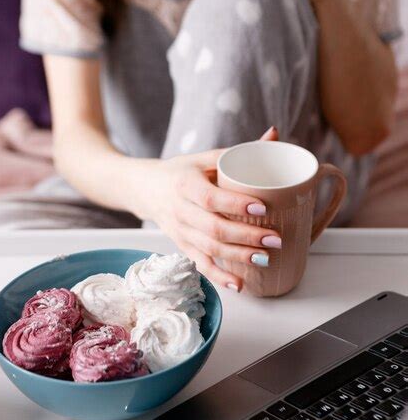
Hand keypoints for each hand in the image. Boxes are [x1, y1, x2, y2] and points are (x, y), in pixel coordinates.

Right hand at [145, 127, 280, 291]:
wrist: (145, 190)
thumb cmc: (181, 172)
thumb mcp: (204, 157)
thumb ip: (239, 151)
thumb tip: (274, 135)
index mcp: (185, 184)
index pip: (210, 197)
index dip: (236, 204)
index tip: (262, 206)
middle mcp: (180, 210)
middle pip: (213, 228)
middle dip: (246, 236)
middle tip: (275, 238)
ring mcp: (180, 232)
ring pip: (209, 249)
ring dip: (238, 256)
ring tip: (265, 258)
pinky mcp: (182, 246)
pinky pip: (201, 265)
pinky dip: (219, 277)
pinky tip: (240, 284)